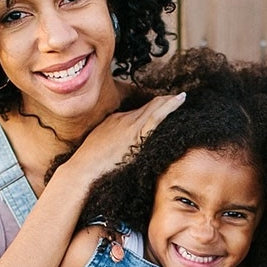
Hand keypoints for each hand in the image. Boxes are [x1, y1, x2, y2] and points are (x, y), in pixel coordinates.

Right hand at [65, 93, 185, 180]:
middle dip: (163, 101)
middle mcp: (123, 118)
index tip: (162, 106)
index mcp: (115, 120)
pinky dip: (169, 106)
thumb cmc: (89, 163)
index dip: (152, 107)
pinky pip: (156, 116)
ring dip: (168, 101)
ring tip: (181, 98)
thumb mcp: (100, 145)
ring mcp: (130, 125)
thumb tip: (122, 145)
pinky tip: (180, 100)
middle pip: (148, 105)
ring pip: (154, 107)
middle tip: (178, 99)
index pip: (139, 110)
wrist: (84, 168)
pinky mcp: (136, 134)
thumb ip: (113, 141)